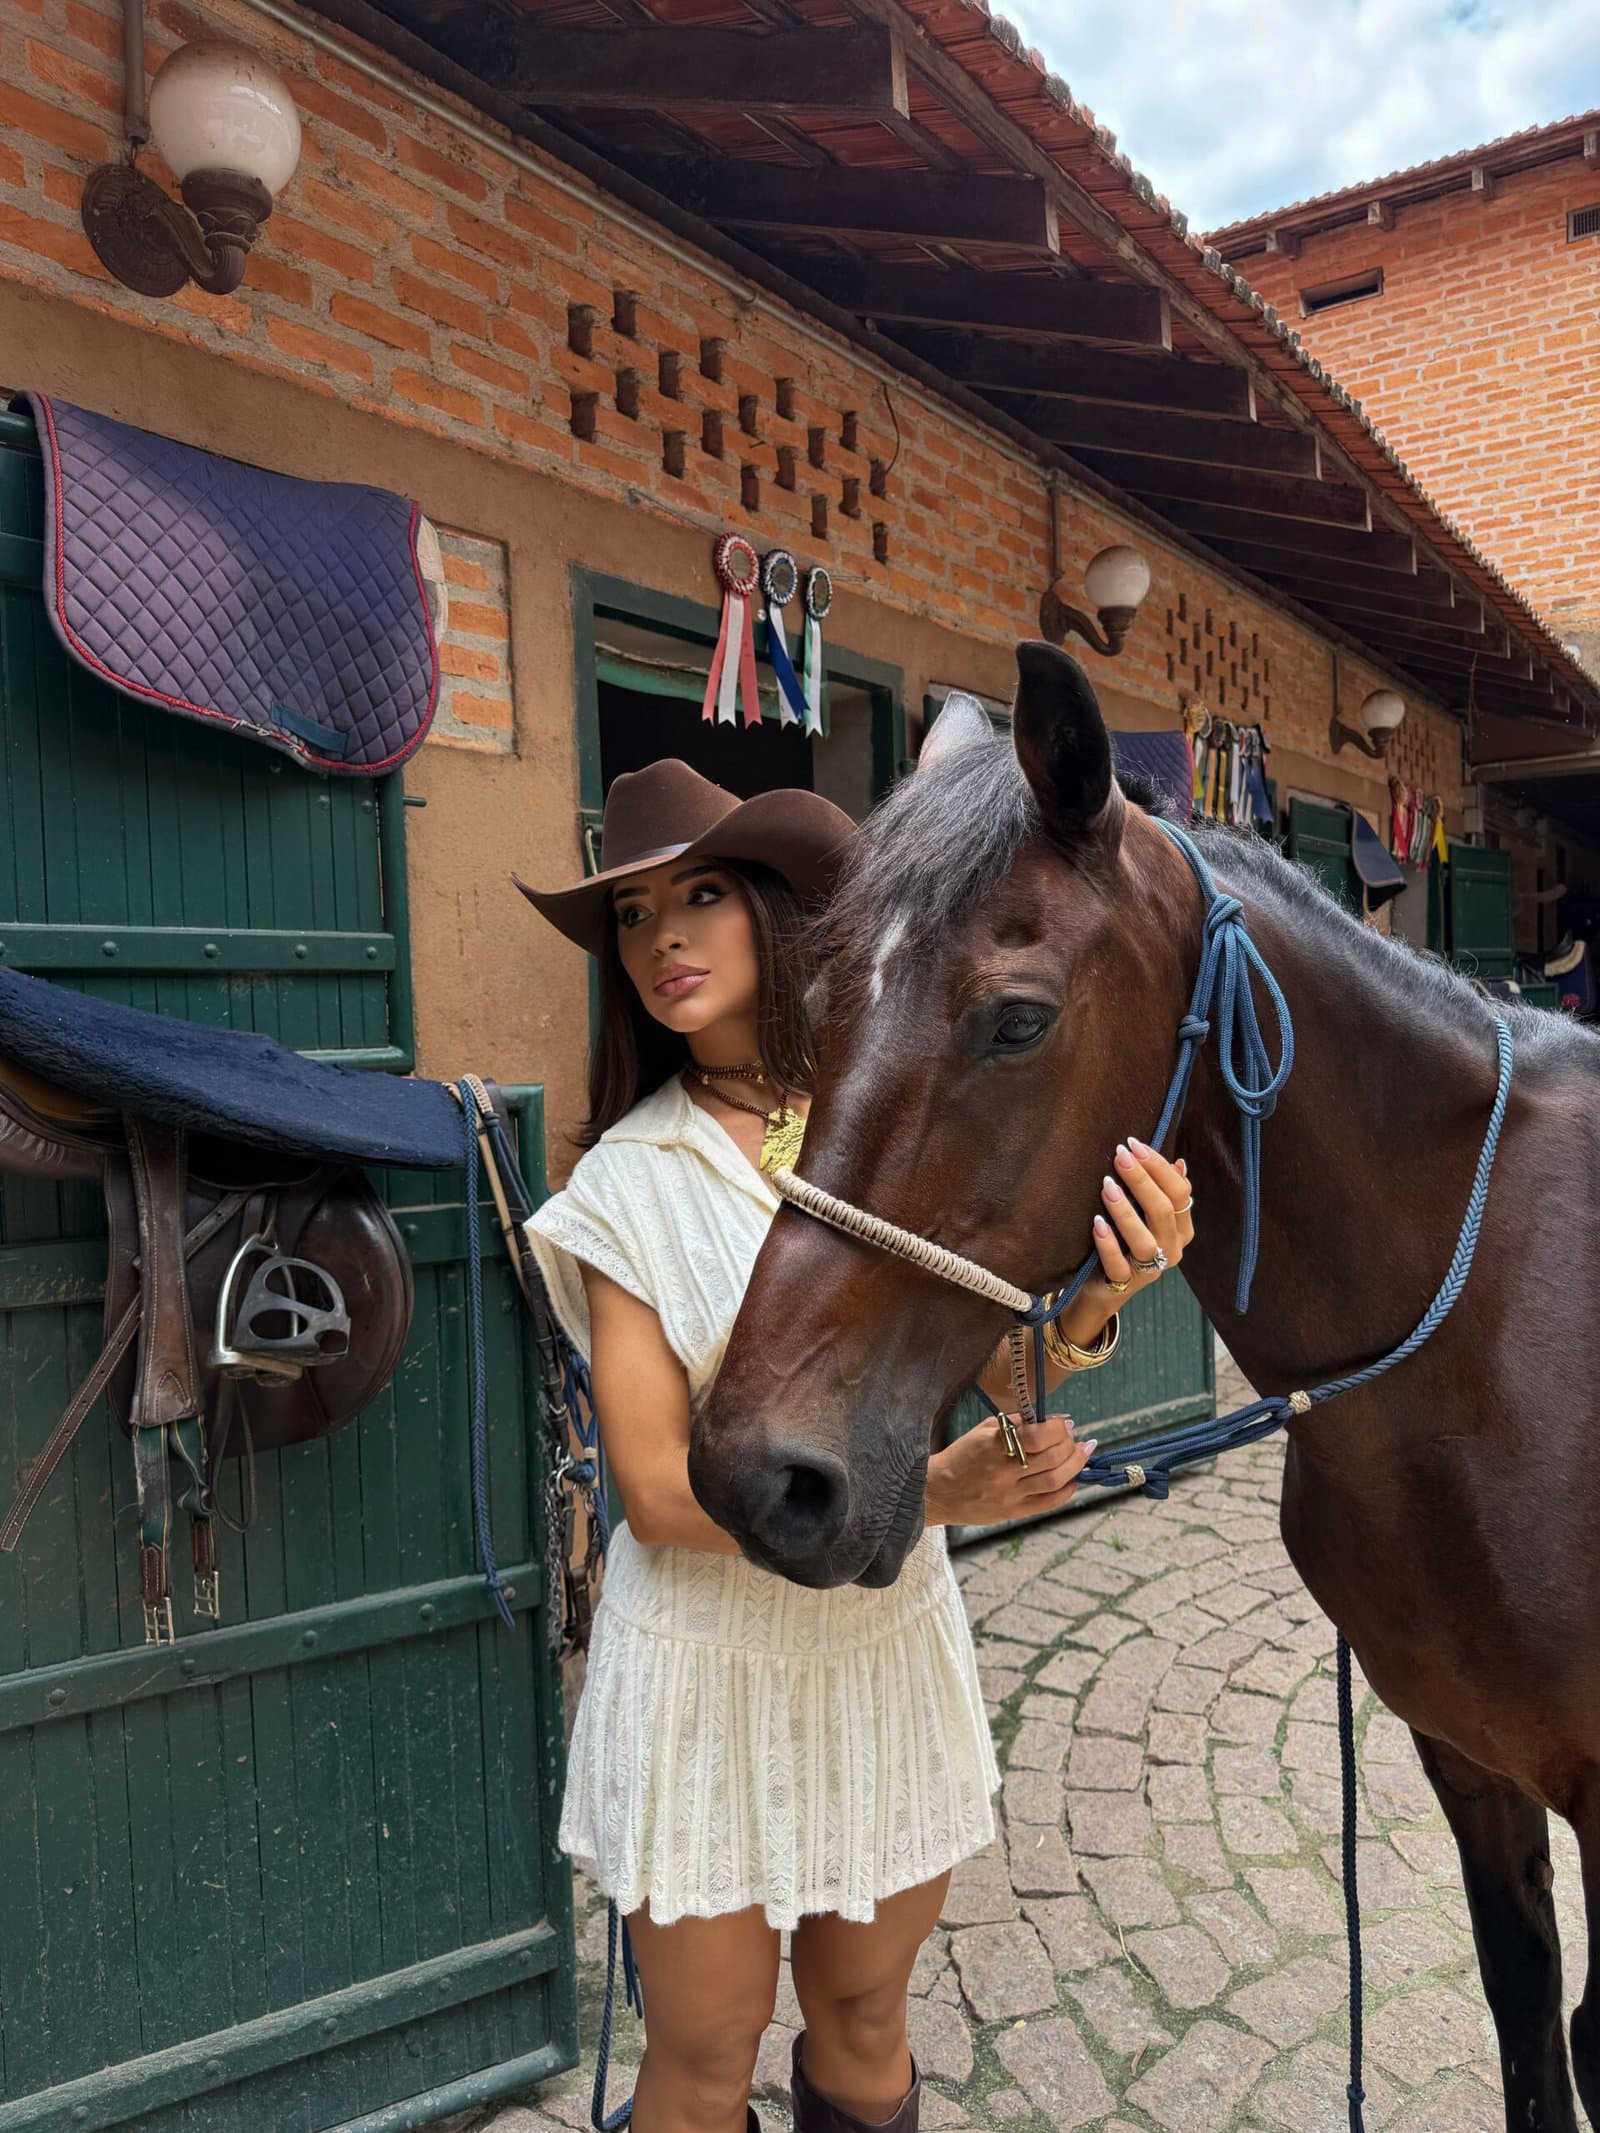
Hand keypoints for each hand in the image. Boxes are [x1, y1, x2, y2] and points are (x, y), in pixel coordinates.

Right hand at [927, 1412, 1096, 1528]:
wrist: (938, 1492)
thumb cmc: (961, 1456)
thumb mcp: (984, 1430)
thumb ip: (1018, 1423)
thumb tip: (1054, 1420)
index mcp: (995, 1445)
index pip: (1038, 1435)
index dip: (1059, 1428)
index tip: (1065, 1424)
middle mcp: (1004, 1470)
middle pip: (1052, 1457)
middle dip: (1071, 1445)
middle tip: (1075, 1439)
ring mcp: (1010, 1494)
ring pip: (1055, 1480)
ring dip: (1075, 1465)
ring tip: (1082, 1454)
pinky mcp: (1013, 1512)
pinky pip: (1048, 1503)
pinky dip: (1067, 1491)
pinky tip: (1072, 1480)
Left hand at [1091, 1138, 1194, 1303]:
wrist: (1102, 1287)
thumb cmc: (1125, 1240)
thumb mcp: (1145, 1215)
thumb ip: (1161, 1191)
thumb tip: (1179, 1163)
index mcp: (1181, 1229)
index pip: (1180, 1193)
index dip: (1159, 1167)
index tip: (1134, 1144)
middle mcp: (1171, 1249)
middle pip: (1163, 1211)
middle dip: (1142, 1181)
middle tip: (1120, 1157)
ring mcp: (1150, 1270)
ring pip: (1145, 1241)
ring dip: (1126, 1212)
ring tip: (1108, 1188)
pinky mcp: (1125, 1284)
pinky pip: (1119, 1266)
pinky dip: (1108, 1245)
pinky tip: (1097, 1224)